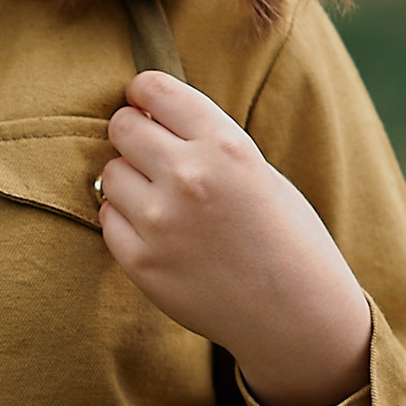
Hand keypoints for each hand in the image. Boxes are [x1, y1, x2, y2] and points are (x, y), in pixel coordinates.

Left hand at [98, 70, 372, 405]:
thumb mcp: (258, 170)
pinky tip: (159, 232)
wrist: (297, 315)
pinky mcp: (141, 261)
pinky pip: (108, 218)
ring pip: (109, 174)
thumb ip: (205, 142)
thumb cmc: (284, 237)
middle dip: (133, 135)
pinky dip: (125, 220)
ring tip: (164, 201)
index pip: (154, 89)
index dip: (143, 93)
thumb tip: (146, 114)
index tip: (144, 103)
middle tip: (151, 154)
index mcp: (225, 145)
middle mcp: (189, 177)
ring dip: (128, 181)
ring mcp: (160, 221)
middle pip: (121, 127)